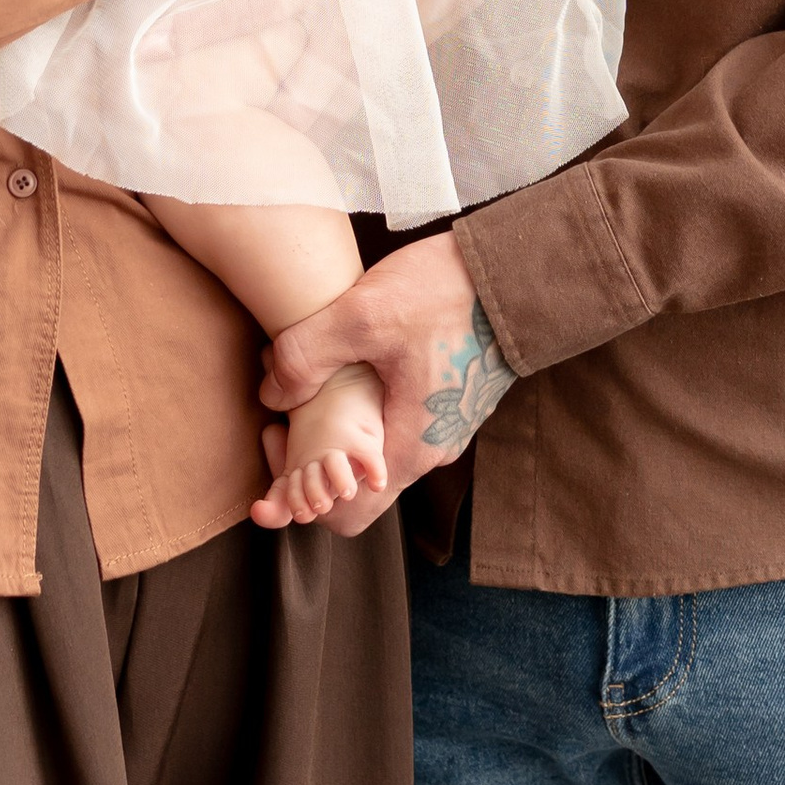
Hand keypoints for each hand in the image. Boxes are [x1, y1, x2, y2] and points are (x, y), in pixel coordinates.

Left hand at [261, 234, 515, 501]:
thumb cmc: (446, 295)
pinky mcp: (447, 401)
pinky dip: (361, 410)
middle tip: (278, 415)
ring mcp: (442, 427)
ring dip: (335, 428)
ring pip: (375, 449)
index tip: (274, 443)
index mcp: (411, 449)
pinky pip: (395, 423)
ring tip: (303, 387)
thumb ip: (307, 357)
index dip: (298, 493)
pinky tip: (340, 367)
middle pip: (356, 482)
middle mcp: (430, 450)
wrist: (514, 272)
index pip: (344, 512)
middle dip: (311, 457)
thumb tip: (271, 394)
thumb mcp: (363, 316)